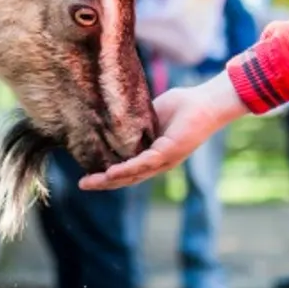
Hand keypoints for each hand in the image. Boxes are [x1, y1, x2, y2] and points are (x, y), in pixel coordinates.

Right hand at [79, 73, 247, 190]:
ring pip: (133, 175)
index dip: (107, 174)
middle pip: (127, 178)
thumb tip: (113, 116)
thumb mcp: (150, 114)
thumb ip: (134, 120)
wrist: (206, 102)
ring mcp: (164, 160)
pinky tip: (111, 172)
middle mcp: (158, 162)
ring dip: (110, 180)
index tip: (87, 174)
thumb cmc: (182, 105)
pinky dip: (127, 169)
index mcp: (153, 154)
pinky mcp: (169, 153)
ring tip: (90, 182)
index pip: (127, 169)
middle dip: (103, 183)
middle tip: (82, 185)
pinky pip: (144, 163)